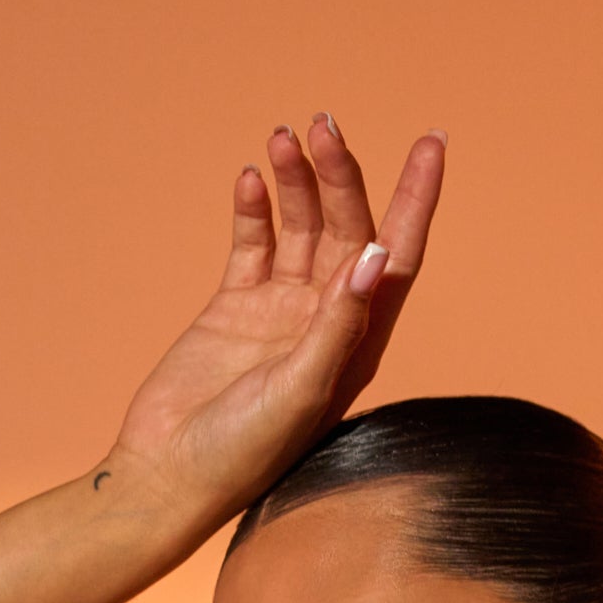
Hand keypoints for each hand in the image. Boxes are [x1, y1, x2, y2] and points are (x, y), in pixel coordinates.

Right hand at [107, 115, 445, 543]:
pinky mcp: (235, 307)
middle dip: (341, 176)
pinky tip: (252, 180)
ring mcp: (280, 312)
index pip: (399, 258)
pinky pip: (254, 243)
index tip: (433, 141)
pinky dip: (256, 209)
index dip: (418, 200)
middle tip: (322, 127)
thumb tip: (374, 254)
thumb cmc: (243, 453)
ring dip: (298, 181)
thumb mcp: (300, 390)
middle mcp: (326, 322)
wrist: (169, 475)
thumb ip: (337, 324)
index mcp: (356, 343)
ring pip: (302, 226)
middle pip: (348, 229)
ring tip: (283, 139)